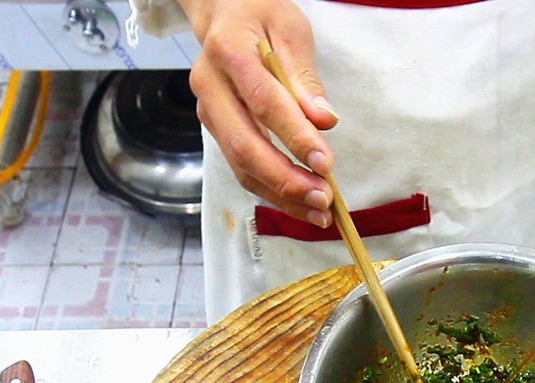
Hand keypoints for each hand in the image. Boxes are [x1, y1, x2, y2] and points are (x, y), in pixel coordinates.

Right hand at [179, 0, 336, 226]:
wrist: (224, 13)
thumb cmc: (261, 15)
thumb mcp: (290, 29)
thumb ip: (305, 78)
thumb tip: (323, 122)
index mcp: (229, 51)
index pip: (263, 102)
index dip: (294, 137)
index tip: (325, 163)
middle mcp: (210, 86)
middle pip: (245, 144)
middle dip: (286, 179)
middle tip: (324, 199)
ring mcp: (209, 113)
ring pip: (241, 166)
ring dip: (281, 195)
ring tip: (319, 212)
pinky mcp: (217, 131)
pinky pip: (242, 169)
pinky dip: (273, 192)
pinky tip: (302, 204)